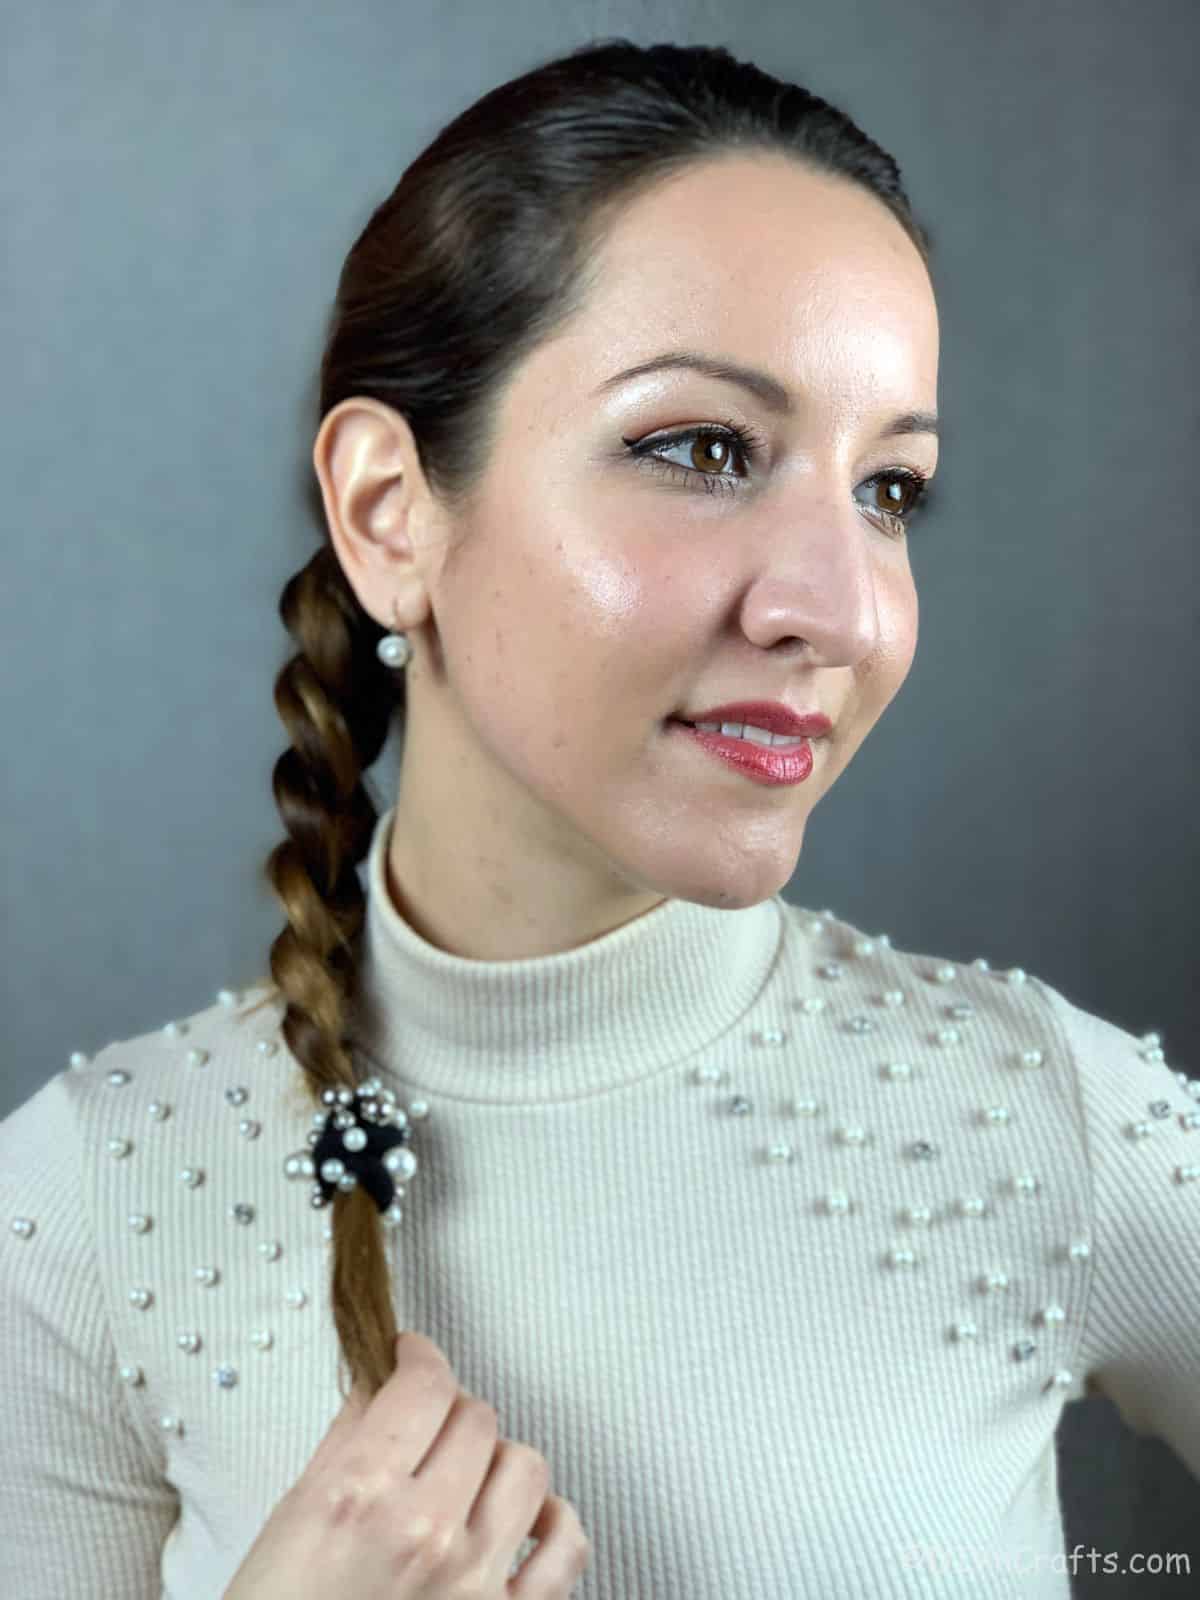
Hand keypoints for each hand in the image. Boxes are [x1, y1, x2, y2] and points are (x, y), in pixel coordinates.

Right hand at [223, 1330, 591, 1597]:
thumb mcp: (293, 1518)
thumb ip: (345, 1441)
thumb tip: (381, 1384)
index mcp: (360, 1498)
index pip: (424, 1384)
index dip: (418, 1357)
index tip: (412, 1358)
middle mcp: (426, 1533)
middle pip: (476, 1417)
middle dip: (448, 1413)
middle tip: (425, 1430)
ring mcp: (476, 1581)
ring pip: (526, 1465)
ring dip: (494, 1463)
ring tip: (464, 1481)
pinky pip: (567, 1543)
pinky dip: (550, 1522)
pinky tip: (521, 1523)